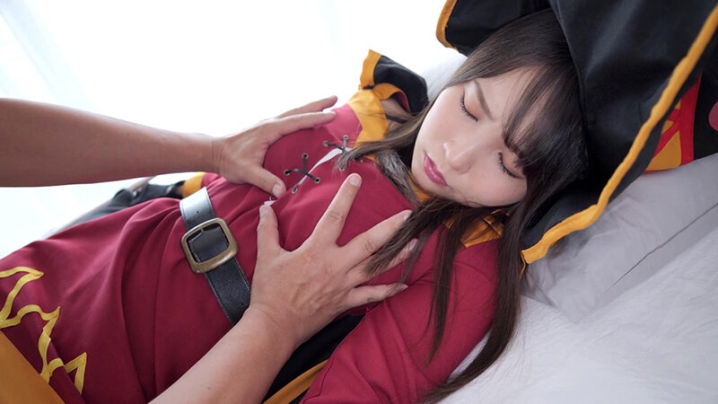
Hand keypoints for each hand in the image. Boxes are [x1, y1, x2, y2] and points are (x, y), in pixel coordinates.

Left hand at [210, 96, 337, 196]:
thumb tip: (282, 192)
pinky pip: (289, 119)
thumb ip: (265, 181)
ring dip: (311, 108)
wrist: (214, 152)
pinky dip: (302, 116)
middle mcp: (271, 123)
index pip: (297, 121)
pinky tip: (307, 119)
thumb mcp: (247, 172)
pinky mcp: (267, 129)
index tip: (332, 115)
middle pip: (299, 111)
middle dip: (318, 105)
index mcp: (269, 129)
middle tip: (336, 98)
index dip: (316, 118)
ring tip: (327, 104)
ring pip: (294, 113)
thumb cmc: (229, 161)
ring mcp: (268, 124)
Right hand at [250, 173, 413, 347]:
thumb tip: (265, 208)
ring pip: (376, 267)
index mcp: (317, 250)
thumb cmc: (270, 291)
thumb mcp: (267, 256)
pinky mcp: (346, 302)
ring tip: (415, 243)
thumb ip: (268, 230)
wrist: (274, 325)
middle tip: (407, 216)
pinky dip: (389, 291)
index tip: (357, 179)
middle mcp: (335, 265)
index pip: (335, 216)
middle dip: (390, 228)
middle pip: (369, 243)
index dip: (346, 196)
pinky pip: (372, 296)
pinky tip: (404, 284)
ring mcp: (344, 285)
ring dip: (397, 255)